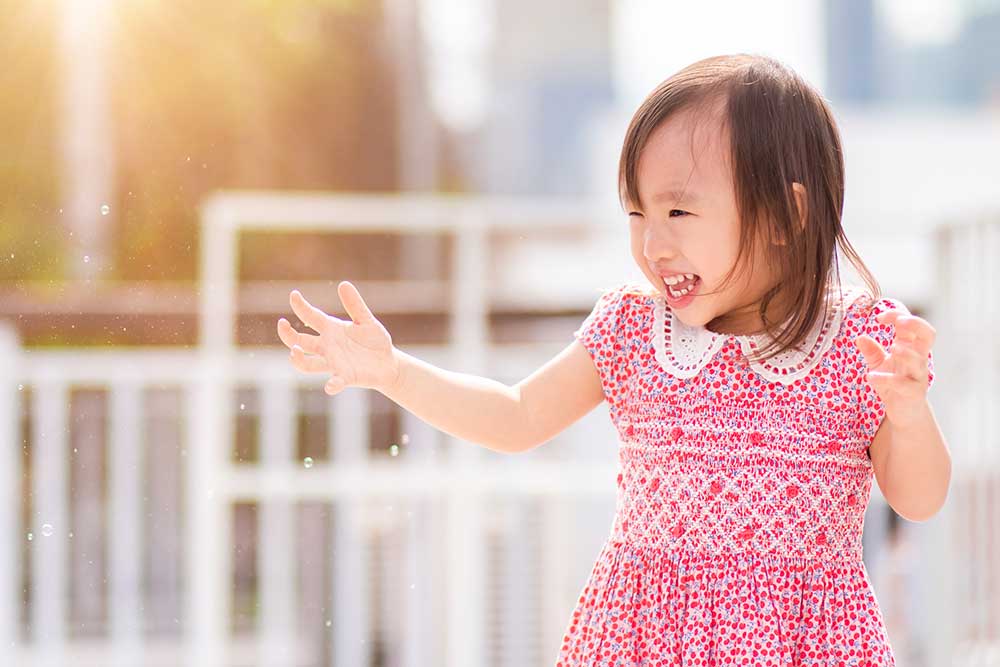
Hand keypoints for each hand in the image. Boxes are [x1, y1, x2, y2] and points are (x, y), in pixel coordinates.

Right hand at [276, 281, 399, 395]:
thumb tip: (343, 284)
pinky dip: (332, 384)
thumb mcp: (366, 320)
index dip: (301, 306)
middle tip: (282, 324)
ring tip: (295, 351)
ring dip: (299, 360)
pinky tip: (330, 386)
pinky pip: (335, 382)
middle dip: (288, 334)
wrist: (389, 363)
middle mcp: (328, 347)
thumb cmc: (375, 341)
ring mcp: (334, 363)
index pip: (311, 317)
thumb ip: (355, 305)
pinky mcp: (346, 377)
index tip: (294, 295)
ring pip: (308, 364)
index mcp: (331, 330)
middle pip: (300, 341)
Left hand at [854, 308, 934, 423]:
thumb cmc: (894, 385)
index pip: (911, 325)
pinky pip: (904, 384)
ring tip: (892, 348)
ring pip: (919, 360)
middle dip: (916, 324)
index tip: (879, 317)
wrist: (904, 414)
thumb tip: (860, 337)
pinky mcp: (914, 393)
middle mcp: (918, 359)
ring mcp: (918, 376)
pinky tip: (871, 377)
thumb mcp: (880, 366)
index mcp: (911, 348)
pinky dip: (887, 379)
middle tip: (899, 322)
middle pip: (928, 335)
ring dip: (906, 352)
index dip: (898, 316)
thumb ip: (872, 352)